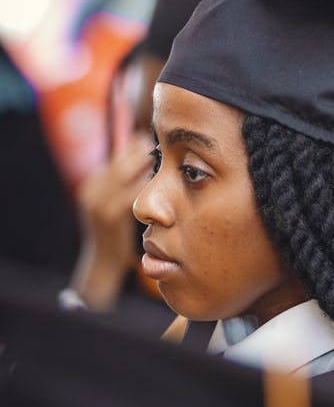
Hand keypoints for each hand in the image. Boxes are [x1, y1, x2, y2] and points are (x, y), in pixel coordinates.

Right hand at [70, 133, 152, 309]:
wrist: (104, 265)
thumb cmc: (116, 231)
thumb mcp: (112, 204)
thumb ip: (122, 183)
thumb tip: (145, 154)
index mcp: (92, 184)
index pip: (116, 154)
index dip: (137, 145)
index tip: (157, 142)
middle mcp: (92, 191)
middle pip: (121, 159)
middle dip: (144, 152)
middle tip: (167, 149)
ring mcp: (99, 204)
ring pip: (126, 172)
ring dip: (148, 166)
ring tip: (167, 162)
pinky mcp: (112, 216)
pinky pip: (133, 191)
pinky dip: (148, 184)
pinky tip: (163, 184)